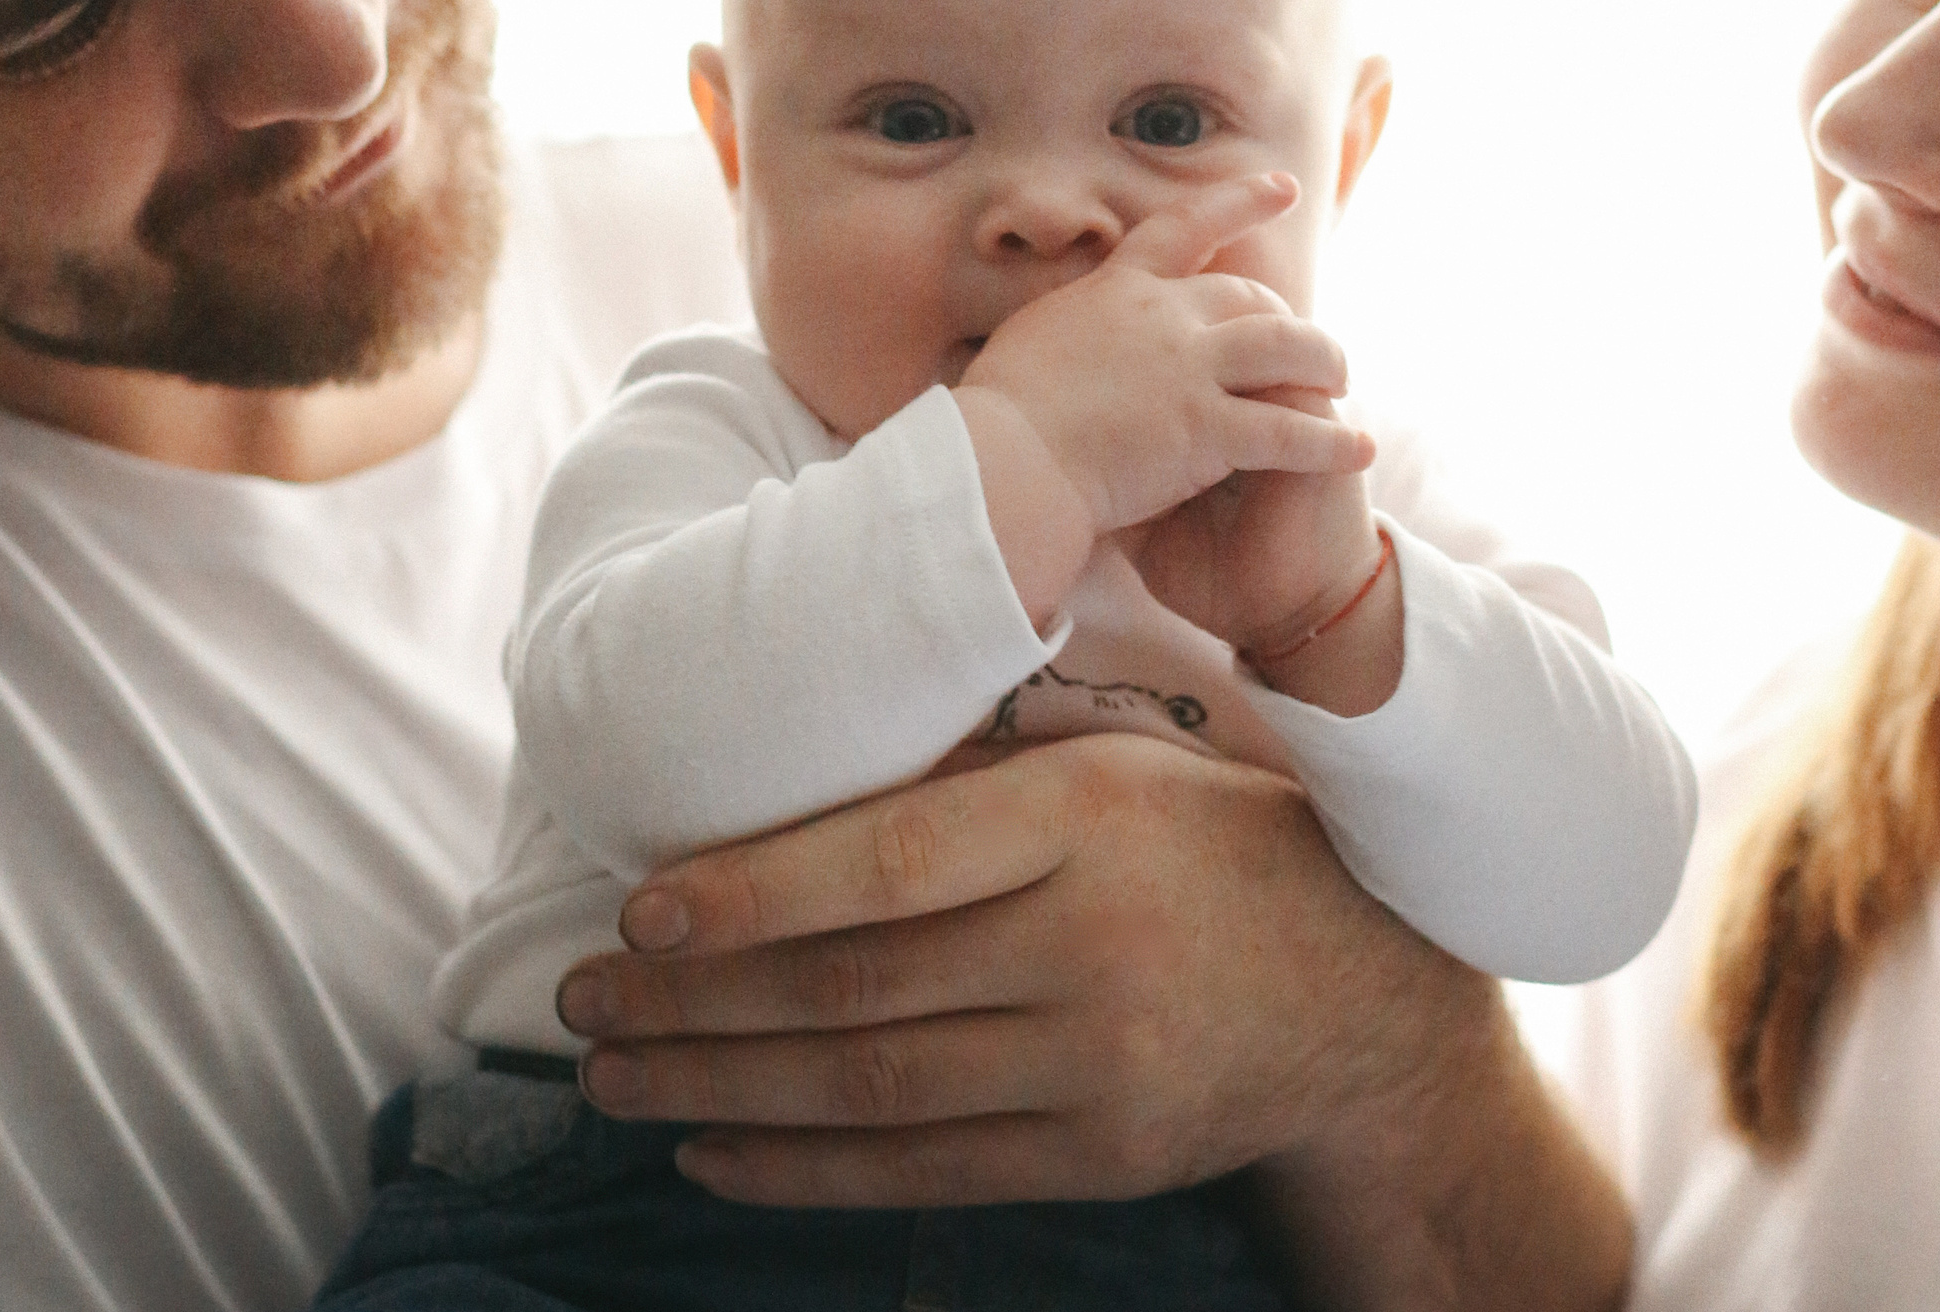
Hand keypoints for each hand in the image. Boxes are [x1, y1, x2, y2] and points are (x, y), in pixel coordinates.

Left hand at [555, 737, 1630, 1310]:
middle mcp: (1088, 943)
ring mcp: (1095, 1066)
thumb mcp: (1109, 766)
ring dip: (718, 1087)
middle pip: (853, 986)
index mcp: (1084, 816)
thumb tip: (788, 797)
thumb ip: (973, 781)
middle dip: (694, 999)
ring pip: (867, 1089)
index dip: (751, 892)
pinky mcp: (1097, 1157)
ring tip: (614, 1076)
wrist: (1359, 989)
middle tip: (580, 999)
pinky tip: (713, 1150)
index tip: (639, 904)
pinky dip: (801, 1169)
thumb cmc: (1206, 842)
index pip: (888, 861)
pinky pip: (921, 1173)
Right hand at [956, 173, 1372, 622]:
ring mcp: (1189, 369)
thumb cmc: (995, 413)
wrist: (1002, 457)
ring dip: (1324, 365)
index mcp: (1117, 291)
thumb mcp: (1026, 345)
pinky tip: (1357, 450)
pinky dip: (1329, 442)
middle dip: (1286, 320)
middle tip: (1308, 344)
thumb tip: (1056, 337)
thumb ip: (1063, 333)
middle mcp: (1164, 317)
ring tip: (1342, 383)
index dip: (1238, 203)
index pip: (1184, 228)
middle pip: (1252, 299)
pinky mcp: (1207, 429)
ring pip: (1287, 350)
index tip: (1283, 187)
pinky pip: (1288, 432)